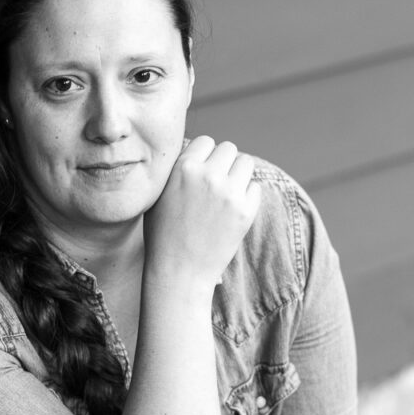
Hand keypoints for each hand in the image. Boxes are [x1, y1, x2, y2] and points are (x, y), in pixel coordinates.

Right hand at [143, 136, 260, 286]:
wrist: (178, 272)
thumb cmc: (163, 235)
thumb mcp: (158, 195)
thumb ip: (176, 170)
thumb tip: (196, 152)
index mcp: (183, 167)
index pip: (207, 142)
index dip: (205, 156)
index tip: (202, 172)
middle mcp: (208, 175)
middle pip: (229, 148)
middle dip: (223, 163)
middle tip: (216, 184)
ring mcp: (229, 193)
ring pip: (246, 163)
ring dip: (238, 175)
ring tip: (226, 194)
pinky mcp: (245, 211)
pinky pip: (255, 188)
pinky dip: (247, 196)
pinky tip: (232, 211)